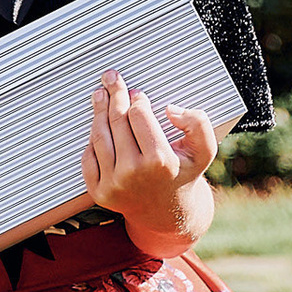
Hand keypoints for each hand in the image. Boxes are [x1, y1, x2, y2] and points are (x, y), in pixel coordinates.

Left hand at [83, 70, 216, 248]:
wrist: (168, 213)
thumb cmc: (183, 174)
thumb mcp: (203, 151)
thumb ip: (198, 125)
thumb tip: (171, 109)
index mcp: (160, 162)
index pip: (139, 116)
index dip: (137, 99)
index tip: (137, 92)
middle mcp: (133, 174)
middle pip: (117, 121)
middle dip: (114, 95)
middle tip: (111, 78)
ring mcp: (113, 184)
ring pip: (99, 135)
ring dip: (98, 111)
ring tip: (100, 95)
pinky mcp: (98, 192)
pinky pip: (88, 156)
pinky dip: (91, 138)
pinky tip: (98, 125)